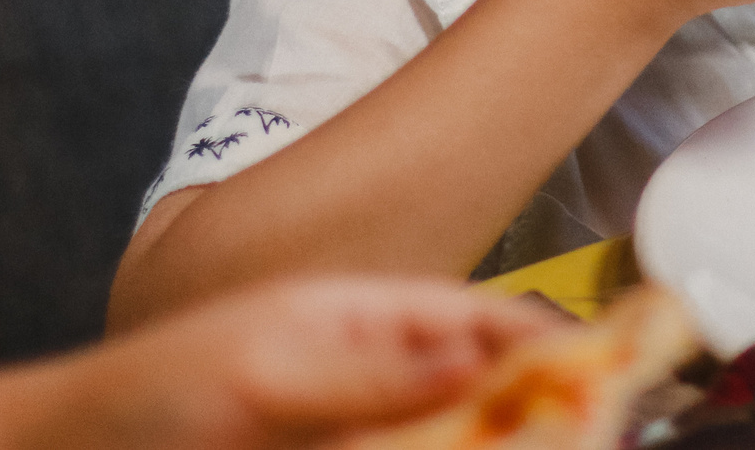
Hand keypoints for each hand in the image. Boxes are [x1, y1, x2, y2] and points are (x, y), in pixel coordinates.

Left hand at [0, 276, 557, 449]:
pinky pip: (409, 448)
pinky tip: (476, 448)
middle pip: (481, 395)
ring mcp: (347, 429)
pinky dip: (448, 448)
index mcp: (359, 318)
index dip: (554, 350)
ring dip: (487, 435)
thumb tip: (487, 361)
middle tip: (585, 433)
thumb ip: (377, 372)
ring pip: (446, 433)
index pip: (484, 324)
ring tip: (544, 438)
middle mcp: (365, 376)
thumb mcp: (267, 374)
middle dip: (530, 416)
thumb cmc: (143, 399)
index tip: (611, 385)